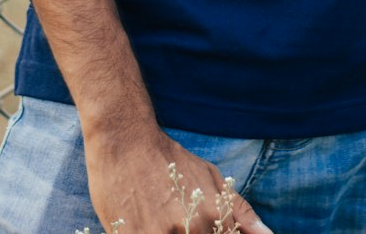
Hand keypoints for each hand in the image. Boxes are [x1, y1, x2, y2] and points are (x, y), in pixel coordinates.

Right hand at [86, 125, 272, 232]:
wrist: (126, 140)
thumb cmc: (169, 160)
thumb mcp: (210, 177)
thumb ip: (239, 210)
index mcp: (213, 215)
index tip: (204, 227)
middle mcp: (190, 228)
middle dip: (192, 233)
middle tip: (176, 217)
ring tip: (161, 216)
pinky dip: (147, 233)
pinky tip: (146, 221)